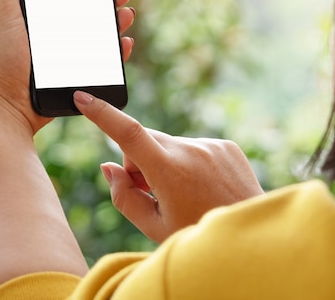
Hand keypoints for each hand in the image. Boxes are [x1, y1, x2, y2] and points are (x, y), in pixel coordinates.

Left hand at [0, 0, 135, 133]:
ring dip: (117, 20)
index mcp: (35, 11)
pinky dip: (117, 51)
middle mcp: (52, 31)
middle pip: (88, 6)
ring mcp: (65, 54)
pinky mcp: (75, 75)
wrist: (3, 108)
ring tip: (126, 14)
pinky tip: (125, 43)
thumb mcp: (1, 12)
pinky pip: (103, 61)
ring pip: (99, 32)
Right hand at [73, 91, 264, 242]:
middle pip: (146, 141)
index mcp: (168, 171)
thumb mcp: (154, 226)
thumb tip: (109, 167)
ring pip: (171, 145)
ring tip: (187, 193)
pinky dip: (191, 162)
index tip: (83, 96)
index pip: (128, 134)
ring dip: (168, 163)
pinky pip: (195, 147)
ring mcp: (211, 146)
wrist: (251, 237)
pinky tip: (205, 186)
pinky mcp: (226, 146)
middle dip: (140, 161)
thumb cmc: (198, 233)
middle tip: (153, 191)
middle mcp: (191, 150)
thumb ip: (124, 196)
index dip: (102, 113)